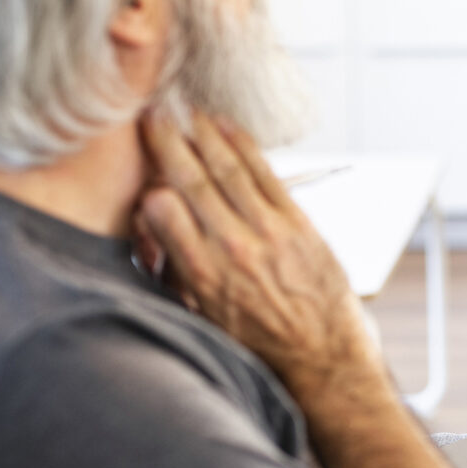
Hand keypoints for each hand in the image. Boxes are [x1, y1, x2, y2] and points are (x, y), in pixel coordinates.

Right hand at [137, 112, 382, 394]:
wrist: (321, 355)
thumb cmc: (259, 342)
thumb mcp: (203, 318)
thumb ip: (177, 274)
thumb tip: (156, 237)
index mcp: (203, 274)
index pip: (161, 210)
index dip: (149, 189)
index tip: (145, 172)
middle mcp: (234, 247)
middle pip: (192, 178)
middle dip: (168, 142)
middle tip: (152, 116)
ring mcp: (270, 232)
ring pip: (229, 168)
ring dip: (204, 134)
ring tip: (186, 111)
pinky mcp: (299, 224)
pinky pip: (266, 173)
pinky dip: (244, 146)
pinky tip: (227, 127)